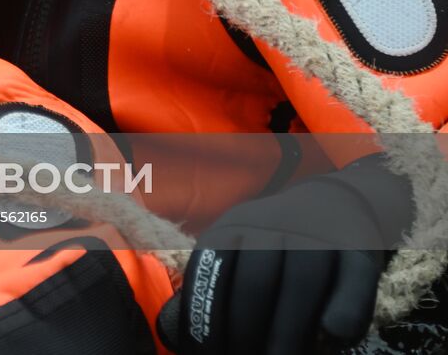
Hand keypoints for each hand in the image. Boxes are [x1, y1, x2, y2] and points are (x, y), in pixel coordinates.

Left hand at [159, 154, 412, 354]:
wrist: (337, 200)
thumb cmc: (276, 240)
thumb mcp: (239, 246)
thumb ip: (216, 283)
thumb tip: (181, 334)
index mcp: (233, 226)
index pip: (211, 271)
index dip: (206, 318)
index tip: (204, 354)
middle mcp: (272, 225)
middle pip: (256, 281)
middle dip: (247, 331)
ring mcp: (317, 234)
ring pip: (302, 284)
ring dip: (290, 331)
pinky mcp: (359, 247)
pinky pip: (354, 280)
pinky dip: (345, 310)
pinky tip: (332, 335)